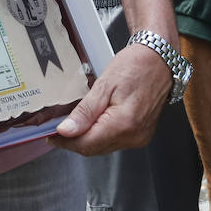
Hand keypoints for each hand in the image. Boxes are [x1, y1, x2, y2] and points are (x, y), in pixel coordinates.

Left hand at [50, 43, 168, 155]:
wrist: (159, 61)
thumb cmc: (136, 66)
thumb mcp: (104, 84)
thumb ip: (85, 111)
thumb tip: (66, 130)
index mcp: (124, 123)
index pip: (86, 143)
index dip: (65, 141)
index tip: (51, 135)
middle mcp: (134, 135)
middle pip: (94, 149)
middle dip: (74, 141)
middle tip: (58, 128)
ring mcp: (139, 137)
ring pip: (103, 147)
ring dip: (86, 139)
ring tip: (74, 123)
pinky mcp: (141, 135)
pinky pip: (114, 142)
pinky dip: (100, 135)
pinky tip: (92, 123)